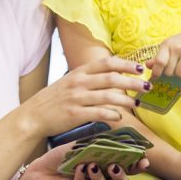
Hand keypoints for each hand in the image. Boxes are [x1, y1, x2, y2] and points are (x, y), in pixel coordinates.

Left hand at [17, 143, 149, 179]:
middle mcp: (100, 179)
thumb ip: (97, 142)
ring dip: (100, 176)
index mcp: (105, 166)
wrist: (38, 171)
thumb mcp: (80, 146)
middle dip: (123, 174)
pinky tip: (79, 169)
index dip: (136, 164)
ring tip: (93, 165)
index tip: (144, 157)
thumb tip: (114, 131)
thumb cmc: (61, 158)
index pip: (126, 166)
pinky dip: (82, 178)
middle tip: (118, 165)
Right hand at [23, 56, 150, 137]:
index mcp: (79, 72)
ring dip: (126, 100)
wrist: (33, 116)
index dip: (125, 64)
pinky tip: (119, 117)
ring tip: (138, 104)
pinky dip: (111, 114)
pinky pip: (98, 113)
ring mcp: (76, 98)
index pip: (106, 63)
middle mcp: (79, 82)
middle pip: (111, 78)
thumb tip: (113, 74)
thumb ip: (89, 77)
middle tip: (148, 86)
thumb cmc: (54, 99)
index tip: (140, 68)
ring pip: (108, 96)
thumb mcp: (70, 81)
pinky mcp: (75, 115)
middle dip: (132, 82)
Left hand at [148, 27, 180, 77]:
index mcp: (167, 44)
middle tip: (176, 66)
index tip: (156, 76)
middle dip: (172, 73)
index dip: (156, 72)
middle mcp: (177, 46)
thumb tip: (147, 66)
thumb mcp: (171, 46)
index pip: (159, 62)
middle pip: (169, 72)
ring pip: (180, 74)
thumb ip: (159, 57)